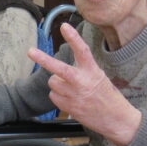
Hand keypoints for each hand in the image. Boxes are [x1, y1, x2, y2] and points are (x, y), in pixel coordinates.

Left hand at [28, 23, 141, 145]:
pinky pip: (53, 96)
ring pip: (53, 82)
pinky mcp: (69, 107)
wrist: (116, 119)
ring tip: (70, 88)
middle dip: (43, 59)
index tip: (64, 26)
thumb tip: (61, 70)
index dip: (73, 37)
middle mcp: (82, 82)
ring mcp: (74, 96)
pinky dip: (58, 95)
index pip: (82, 50)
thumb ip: (82, 70)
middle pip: (58, 69)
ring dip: (57, 83)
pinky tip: (70, 98)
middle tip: (30, 51)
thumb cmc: (108, 96)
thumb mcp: (99, 77)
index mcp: (92, 71)